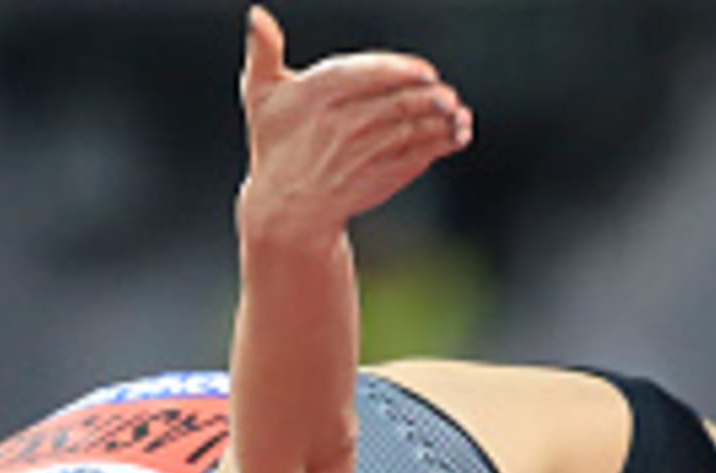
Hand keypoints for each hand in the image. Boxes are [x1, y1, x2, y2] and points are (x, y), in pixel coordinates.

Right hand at [237, 5, 470, 240]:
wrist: (286, 210)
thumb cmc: (276, 146)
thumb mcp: (261, 96)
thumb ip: (263, 52)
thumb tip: (256, 13)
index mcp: (317, 96)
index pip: (365, 75)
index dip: (399, 71)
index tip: (425, 72)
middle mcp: (342, 125)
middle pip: (396, 104)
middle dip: (430, 98)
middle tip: (447, 94)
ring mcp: (363, 154)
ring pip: (411, 131)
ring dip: (442, 122)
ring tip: (459, 114)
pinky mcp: (380, 179)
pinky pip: (416, 157)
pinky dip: (440, 145)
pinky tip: (457, 135)